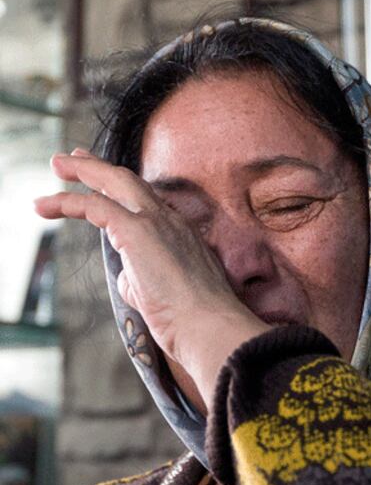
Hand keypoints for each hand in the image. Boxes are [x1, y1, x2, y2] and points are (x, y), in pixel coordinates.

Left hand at [34, 149, 269, 409]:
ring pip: (115, 183)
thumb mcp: (164, 291)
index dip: (124, 189)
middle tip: (74, 159)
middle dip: (100, 168)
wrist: (209, 325)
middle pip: (131, 182)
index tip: (106, 182)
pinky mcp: (137, 231)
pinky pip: (95, 206)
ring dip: (82, 173)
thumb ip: (142, 275)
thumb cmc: (192, 319)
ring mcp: (157, 222)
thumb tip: (127, 273)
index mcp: (182, 233)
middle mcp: (172, 221)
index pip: (148, 201)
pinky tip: (46, 206)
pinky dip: (68, 202)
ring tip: (56, 166)